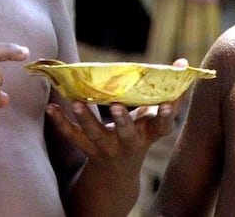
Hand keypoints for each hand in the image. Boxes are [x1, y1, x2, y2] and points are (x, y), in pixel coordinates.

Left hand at [45, 58, 187, 170]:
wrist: (118, 172)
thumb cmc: (141, 132)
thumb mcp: (156, 116)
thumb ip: (169, 91)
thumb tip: (183, 62)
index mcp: (150, 134)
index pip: (162, 126)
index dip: (165, 115)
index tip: (164, 104)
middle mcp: (130, 143)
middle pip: (126, 134)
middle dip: (122, 121)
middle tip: (116, 106)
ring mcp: (107, 149)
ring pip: (95, 136)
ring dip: (86, 118)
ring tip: (76, 102)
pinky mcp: (88, 149)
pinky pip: (72, 137)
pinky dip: (60, 123)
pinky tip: (51, 107)